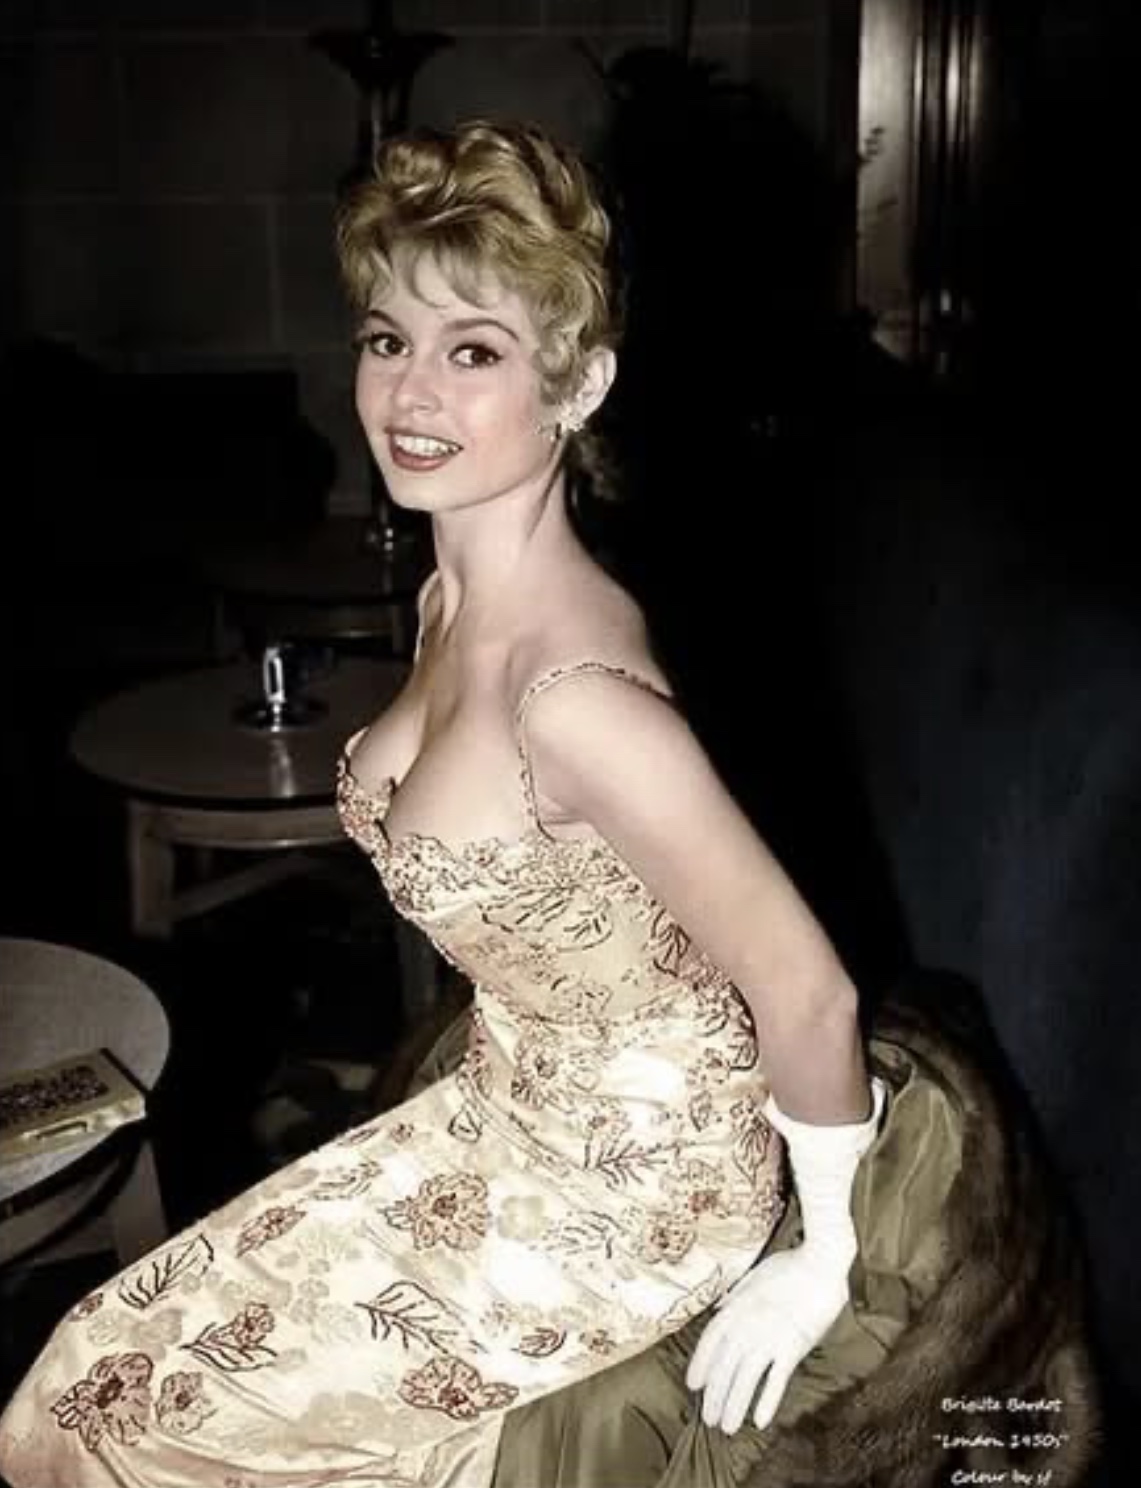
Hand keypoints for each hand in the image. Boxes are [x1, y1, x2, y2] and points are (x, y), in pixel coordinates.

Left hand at [686, 1241, 852, 1434]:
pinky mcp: (793, 1347)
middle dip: (714, 1395)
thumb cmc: (790, 1266)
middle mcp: (747, 1324)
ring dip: (734, 1405)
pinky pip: (776, 1380)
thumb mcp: (754, 1276)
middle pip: (724, 1366)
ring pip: (744, 1378)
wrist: (821, 1263)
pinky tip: (759, 1421)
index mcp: (736, 1306)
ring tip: (727, 1427)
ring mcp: (769, 1337)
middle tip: (709, 1418)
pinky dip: (766, 1401)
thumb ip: (735, 1296)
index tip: (693, 1386)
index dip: (699, 1365)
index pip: (710, 1341)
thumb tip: (719, 1309)